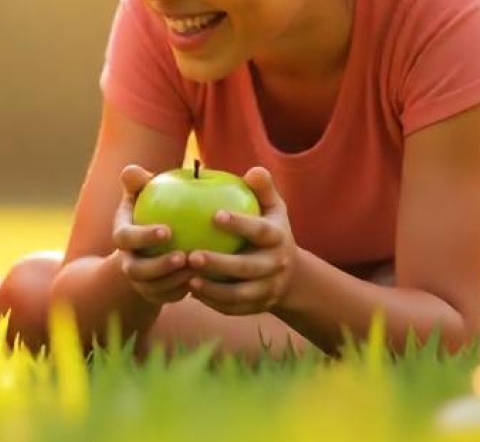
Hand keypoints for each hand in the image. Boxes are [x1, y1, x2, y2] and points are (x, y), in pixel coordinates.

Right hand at [110, 165, 194, 305]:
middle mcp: (127, 261)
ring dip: (175, 280)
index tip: (167, 230)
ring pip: (154, 287)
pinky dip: (185, 289)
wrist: (149, 245)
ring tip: (197, 268)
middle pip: (136, 269)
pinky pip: (170, 296)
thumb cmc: (152, 210)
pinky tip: (206, 279)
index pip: (125, 237)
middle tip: (183, 256)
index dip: (143, 236)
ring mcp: (141, 281)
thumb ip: (139, 183)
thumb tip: (132, 171)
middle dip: (158, 265)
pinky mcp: (156, 294)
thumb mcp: (144, 195)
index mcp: (123, 236)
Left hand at [183, 167, 295, 315]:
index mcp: (279, 238)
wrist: (291, 275)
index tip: (215, 215)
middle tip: (192, 254)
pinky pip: (234, 308)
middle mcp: (276, 265)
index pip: (262, 232)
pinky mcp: (257, 307)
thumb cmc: (270, 230)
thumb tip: (253, 171)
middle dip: (220, 263)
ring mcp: (268, 289)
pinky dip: (213, 302)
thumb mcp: (273, 208)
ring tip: (188, 278)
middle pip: (248, 268)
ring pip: (240, 294)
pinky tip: (192, 291)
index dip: (241, 224)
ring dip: (213, 289)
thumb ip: (262, 190)